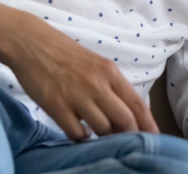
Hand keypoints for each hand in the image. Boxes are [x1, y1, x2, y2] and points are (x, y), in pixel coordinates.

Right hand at [3, 18, 158, 140]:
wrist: (32, 43)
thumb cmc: (66, 54)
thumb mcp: (96, 64)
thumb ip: (111, 86)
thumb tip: (128, 113)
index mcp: (110, 72)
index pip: (137, 103)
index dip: (148, 124)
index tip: (155, 138)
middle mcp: (97, 84)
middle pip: (124, 120)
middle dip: (130, 136)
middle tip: (129, 144)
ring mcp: (76, 95)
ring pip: (102, 129)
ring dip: (104, 138)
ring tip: (100, 136)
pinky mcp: (56, 105)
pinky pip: (76, 132)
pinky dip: (82, 137)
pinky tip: (80, 132)